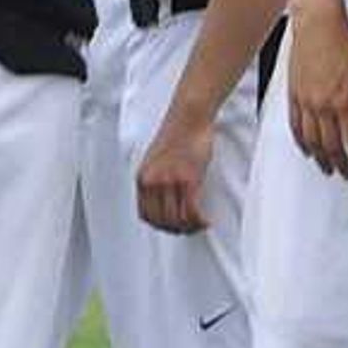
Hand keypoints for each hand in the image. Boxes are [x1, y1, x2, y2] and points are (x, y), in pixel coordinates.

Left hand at [137, 106, 217, 233]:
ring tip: (200, 224)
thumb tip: (165, 202)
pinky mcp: (188, 179)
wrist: (188, 118)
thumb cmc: (177, 135)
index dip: (160, 226)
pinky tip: (205, 221)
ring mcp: (169, 181)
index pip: (146, 215)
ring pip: (178, 219)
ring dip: (191, 227)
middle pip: (163, 221)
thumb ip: (156, 180)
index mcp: (142, 178)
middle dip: (178, 230)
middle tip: (190, 228)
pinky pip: (192, 211)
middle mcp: (152, 182)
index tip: (173, 227)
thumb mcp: (156, 160)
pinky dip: (199, 221)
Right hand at [285, 5, 347, 178]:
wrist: (319, 24)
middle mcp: (323, 105)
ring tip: (329, 168)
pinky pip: (295, 127)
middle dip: (343, 165)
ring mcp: (306, 102)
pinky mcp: (294, 95)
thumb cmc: (345, 42)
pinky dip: (302, 143)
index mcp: (345, 101)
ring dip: (322, 159)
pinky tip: (308, 150)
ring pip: (312, 142)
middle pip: (333, 147)